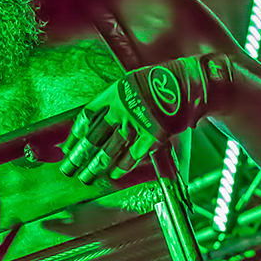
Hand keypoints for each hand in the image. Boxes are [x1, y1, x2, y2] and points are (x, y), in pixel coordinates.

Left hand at [60, 54, 231, 184]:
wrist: (192, 82)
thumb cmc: (164, 84)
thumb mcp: (134, 84)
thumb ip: (117, 103)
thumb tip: (99, 123)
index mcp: (114, 93)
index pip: (87, 117)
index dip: (75, 134)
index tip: (68, 147)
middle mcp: (122, 108)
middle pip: (93, 137)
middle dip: (79, 156)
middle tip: (68, 169)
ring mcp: (136, 123)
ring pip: (109, 150)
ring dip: (95, 166)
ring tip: (86, 177)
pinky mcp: (152, 136)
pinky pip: (133, 156)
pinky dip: (122, 167)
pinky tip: (112, 175)